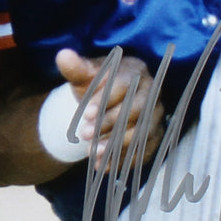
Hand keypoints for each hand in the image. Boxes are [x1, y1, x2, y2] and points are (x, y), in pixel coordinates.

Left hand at [54, 48, 164, 169]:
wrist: (108, 103)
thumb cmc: (97, 86)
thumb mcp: (85, 76)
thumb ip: (76, 68)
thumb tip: (63, 55)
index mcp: (135, 71)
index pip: (124, 85)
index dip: (105, 100)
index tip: (86, 113)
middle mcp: (152, 92)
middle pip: (135, 110)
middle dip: (109, 124)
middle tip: (84, 135)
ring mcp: (156, 115)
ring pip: (141, 132)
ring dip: (117, 145)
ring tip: (93, 153)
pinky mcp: (155, 136)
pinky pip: (143, 150)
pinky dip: (124, 160)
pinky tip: (104, 166)